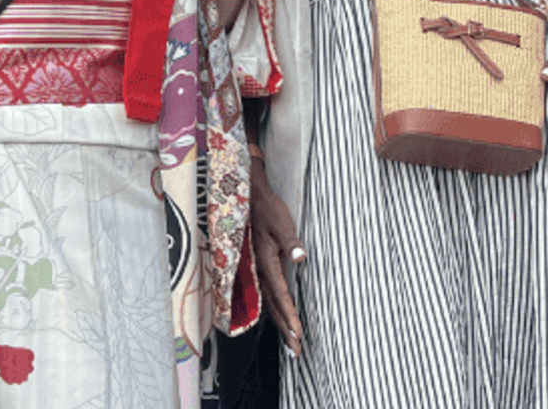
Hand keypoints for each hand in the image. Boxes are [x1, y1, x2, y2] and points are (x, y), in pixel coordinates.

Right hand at [245, 154, 305, 356]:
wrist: (246, 195)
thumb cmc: (267, 207)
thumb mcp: (282, 221)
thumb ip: (291, 241)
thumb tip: (301, 258)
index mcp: (265, 262)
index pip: (281, 296)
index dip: (290, 317)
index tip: (299, 336)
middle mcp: (258, 271)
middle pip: (273, 307)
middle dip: (285, 330)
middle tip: (297, 352)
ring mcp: (255, 270)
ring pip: (268, 304)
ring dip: (280, 323)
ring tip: (291, 342)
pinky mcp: (256, 266)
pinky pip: (265, 294)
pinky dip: (274, 310)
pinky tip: (279, 318)